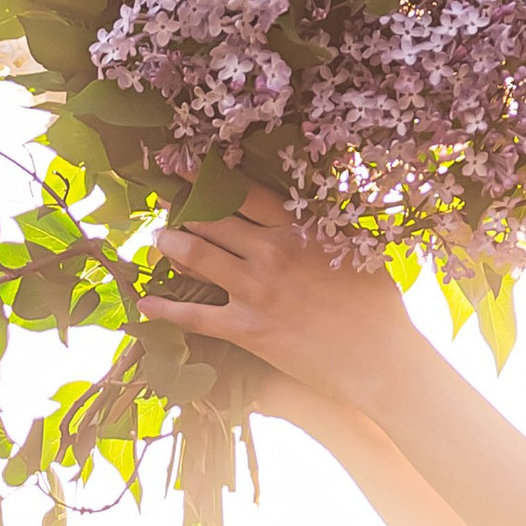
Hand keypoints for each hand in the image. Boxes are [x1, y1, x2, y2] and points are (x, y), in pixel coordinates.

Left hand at [141, 189, 418, 421]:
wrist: (380, 358)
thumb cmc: (378, 306)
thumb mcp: (357, 249)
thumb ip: (326, 226)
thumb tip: (314, 209)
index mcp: (299, 227)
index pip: (244, 191)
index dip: (209, 177)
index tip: (186, 167)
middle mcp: (271, 251)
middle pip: (212, 219)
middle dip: (185, 211)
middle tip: (169, 208)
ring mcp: (255, 290)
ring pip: (196, 255)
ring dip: (170, 245)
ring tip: (158, 240)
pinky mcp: (247, 329)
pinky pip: (195, 315)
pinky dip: (166, 309)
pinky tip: (145, 303)